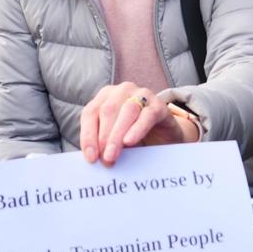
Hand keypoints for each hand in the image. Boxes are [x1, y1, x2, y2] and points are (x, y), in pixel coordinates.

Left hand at [79, 82, 198, 167]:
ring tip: (112, 155)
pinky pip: (147, 115)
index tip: (90, 158)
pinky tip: (129, 141)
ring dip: (117, 135)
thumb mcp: (115, 141)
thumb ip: (103, 145)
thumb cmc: (134, 138)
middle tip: (104, 160)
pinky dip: (137, 129)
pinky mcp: (159, 105)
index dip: (88, 135)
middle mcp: (122, 91)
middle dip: (103, 137)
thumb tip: (92, 158)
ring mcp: (142, 95)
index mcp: (105, 97)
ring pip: (127, 111)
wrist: (164, 138)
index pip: (90, 113)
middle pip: (107, 111)